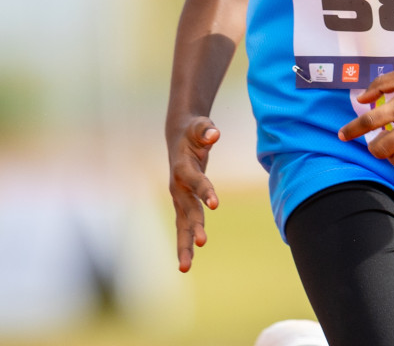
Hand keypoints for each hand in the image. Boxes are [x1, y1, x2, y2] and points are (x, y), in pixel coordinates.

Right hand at [167, 117, 220, 271]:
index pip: (196, 181)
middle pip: (187, 209)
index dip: (205, 191)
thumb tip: (214, 134)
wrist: (177, 137)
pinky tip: (186, 263)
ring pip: (181, 225)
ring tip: (185, 267)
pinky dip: (185, 244)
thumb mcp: (200, 126)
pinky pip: (183, 227)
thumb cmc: (193, 132)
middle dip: (194, 226)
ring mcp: (179, 198)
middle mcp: (178, 187)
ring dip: (184, 245)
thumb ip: (206, 130)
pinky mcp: (182, 205)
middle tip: (203, 243)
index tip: (215, 204)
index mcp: (183, 168)